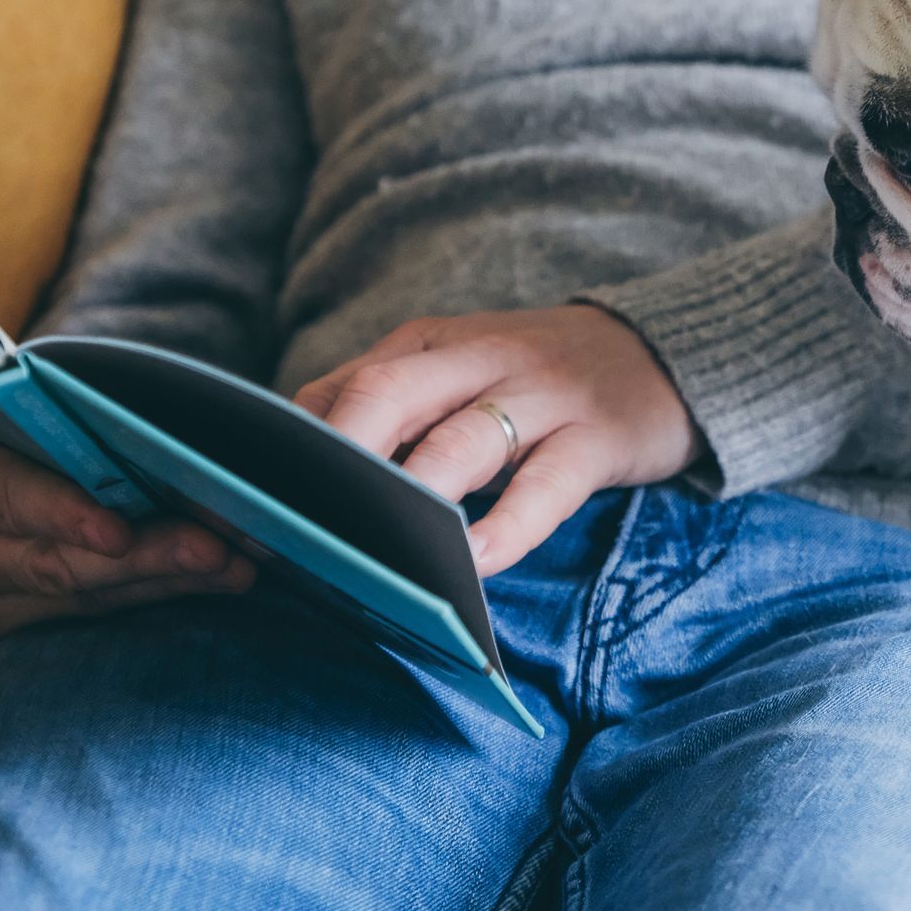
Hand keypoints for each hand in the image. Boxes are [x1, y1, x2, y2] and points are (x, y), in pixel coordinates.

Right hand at [0, 414, 255, 633]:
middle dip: (145, 558)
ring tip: (237, 567)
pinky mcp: (19, 619)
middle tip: (215, 550)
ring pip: (85, 594)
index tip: (117, 532)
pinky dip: (162, 592)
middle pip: (55, 563)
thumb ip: (62, 424)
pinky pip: (98, 610)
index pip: (4, 496)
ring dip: (170, 581)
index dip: (63, 515)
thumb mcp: (8, 411)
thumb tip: (156, 432)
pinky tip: (217, 579)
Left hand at [293, 306, 702, 575]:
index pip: (345, 383)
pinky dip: (509, 526)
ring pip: (463, 438)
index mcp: (431, 345)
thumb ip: (387, 409)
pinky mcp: (597, 436)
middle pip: (388, 393)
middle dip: (335, 454)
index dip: (291, 443)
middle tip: (292, 522)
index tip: (249, 502)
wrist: (662, 354)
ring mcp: (541, 396)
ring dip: (413, 493)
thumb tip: (291, 476)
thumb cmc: (539, 381)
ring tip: (373, 550)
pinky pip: (546, 485)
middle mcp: (478, 359)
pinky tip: (475, 565)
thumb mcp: (458, 373)